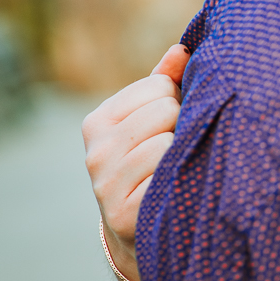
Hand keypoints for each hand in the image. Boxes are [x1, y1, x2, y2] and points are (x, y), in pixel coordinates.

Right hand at [81, 44, 187, 280]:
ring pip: (167, 142)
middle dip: (182, 124)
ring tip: (177, 169)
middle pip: (165, 109)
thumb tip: (182, 49)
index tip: (173, 122)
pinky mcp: (123, 213)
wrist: (141, 231)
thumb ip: (165, 82)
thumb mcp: (154, 120)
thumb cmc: (154, 162)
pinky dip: (179, 179)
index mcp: (98, 121)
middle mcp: (95, 151)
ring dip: (184, 153)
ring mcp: (105, 183)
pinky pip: (168, 175)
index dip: (177, 100)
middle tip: (178, 148)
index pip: (159, 85)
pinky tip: (173, 189)